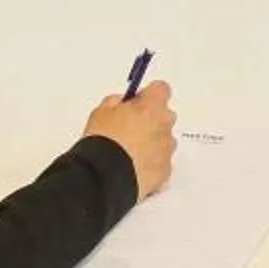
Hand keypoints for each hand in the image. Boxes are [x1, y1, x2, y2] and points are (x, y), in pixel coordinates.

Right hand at [83, 83, 178, 199]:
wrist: (104, 178)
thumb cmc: (103, 143)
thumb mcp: (101, 112)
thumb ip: (115, 102)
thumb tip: (121, 103)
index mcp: (152, 107)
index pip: (161, 89)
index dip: (148, 95)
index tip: (136, 103)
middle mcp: (165, 126)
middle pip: (164, 116)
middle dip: (150, 120)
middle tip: (128, 130)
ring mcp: (167, 151)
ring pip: (163, 141)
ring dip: (151, 144)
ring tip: (128, 154)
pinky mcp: (165, 173)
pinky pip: (161, 164)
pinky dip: (151, 165)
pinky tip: (132, 169)